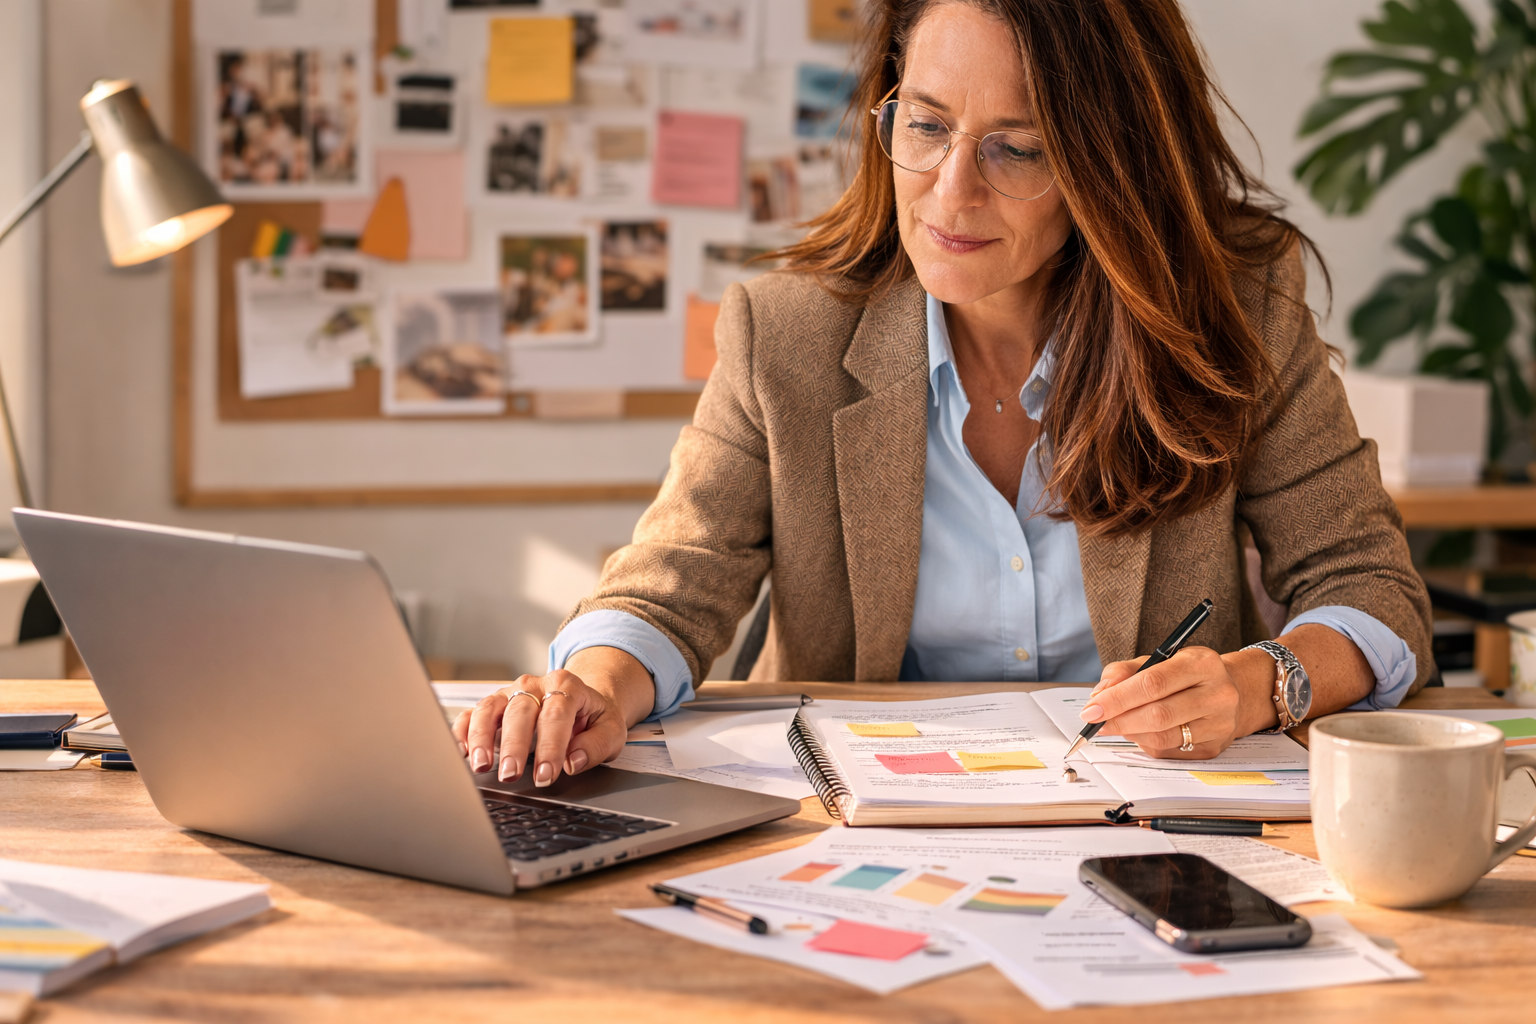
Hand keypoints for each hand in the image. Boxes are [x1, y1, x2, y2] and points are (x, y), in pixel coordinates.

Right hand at [452, 669, 628, 786]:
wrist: (583, 704)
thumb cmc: (594, 720)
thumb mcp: (611, 731)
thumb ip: (596, 746)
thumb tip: (573, 761)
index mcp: (567, 686)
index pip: (556, 715)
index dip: (550, 746)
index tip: (545, 774)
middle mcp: (535, 686)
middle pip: (520, 711)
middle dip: (514, 745)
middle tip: (511, 774)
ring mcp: (510, 693)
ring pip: (490, 709)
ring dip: (482, 738)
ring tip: (481, 765)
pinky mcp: (493, 705)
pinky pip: (471, 713)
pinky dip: (462, 731)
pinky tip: (463, 752)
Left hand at [1078, 647, 1248, 758]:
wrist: (1231, 691)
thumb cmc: (1186, 674)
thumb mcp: (1157, 660)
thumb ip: (1123, 672)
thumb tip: (1099, 696)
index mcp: (1202, 663)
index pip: (1153, 683)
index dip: (1118, 698)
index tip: (1092, 708)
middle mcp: (1217, 694)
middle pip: (1158, 714)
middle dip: (1119, 720)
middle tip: (1096, 722)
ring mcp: (1220, 724)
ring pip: (1162, 738)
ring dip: (1130, 733)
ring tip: (1117, 725)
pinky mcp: (1215, 747)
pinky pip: (1169, 752)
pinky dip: (1145, 743)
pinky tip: (1140, 732)